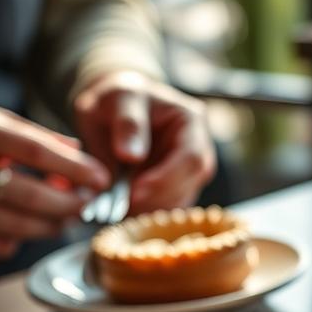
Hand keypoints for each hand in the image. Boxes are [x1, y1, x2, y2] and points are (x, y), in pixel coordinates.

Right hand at [0, 100, 108, 257]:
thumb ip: (25, 134)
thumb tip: (77, 151)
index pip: (37, 151)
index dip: (77, 168)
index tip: (102, 177)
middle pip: (36, 196)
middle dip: (72, 203)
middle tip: (88, 204)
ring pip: (24, 225)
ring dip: (54, 224)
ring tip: (65, 216)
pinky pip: (3, 244)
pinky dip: (19, 236)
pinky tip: (21, 226)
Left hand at [72, 71, 215, 213]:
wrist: (113, 108)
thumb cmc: (117, 98)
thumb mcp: (117, 99)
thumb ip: (127, 124)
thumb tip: (131, 156)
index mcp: (191, 121)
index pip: (192, 158)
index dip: (165, 180)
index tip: (133, 193)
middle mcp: (199, 148)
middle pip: (190, 184)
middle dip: (156, 199)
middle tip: (121, 207)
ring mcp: (189, 171)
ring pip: (181, 201)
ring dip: (150, 210)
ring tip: (118, 208)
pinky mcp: (176, 188)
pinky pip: (167, 208)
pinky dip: (146, 213)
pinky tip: (125, 209)